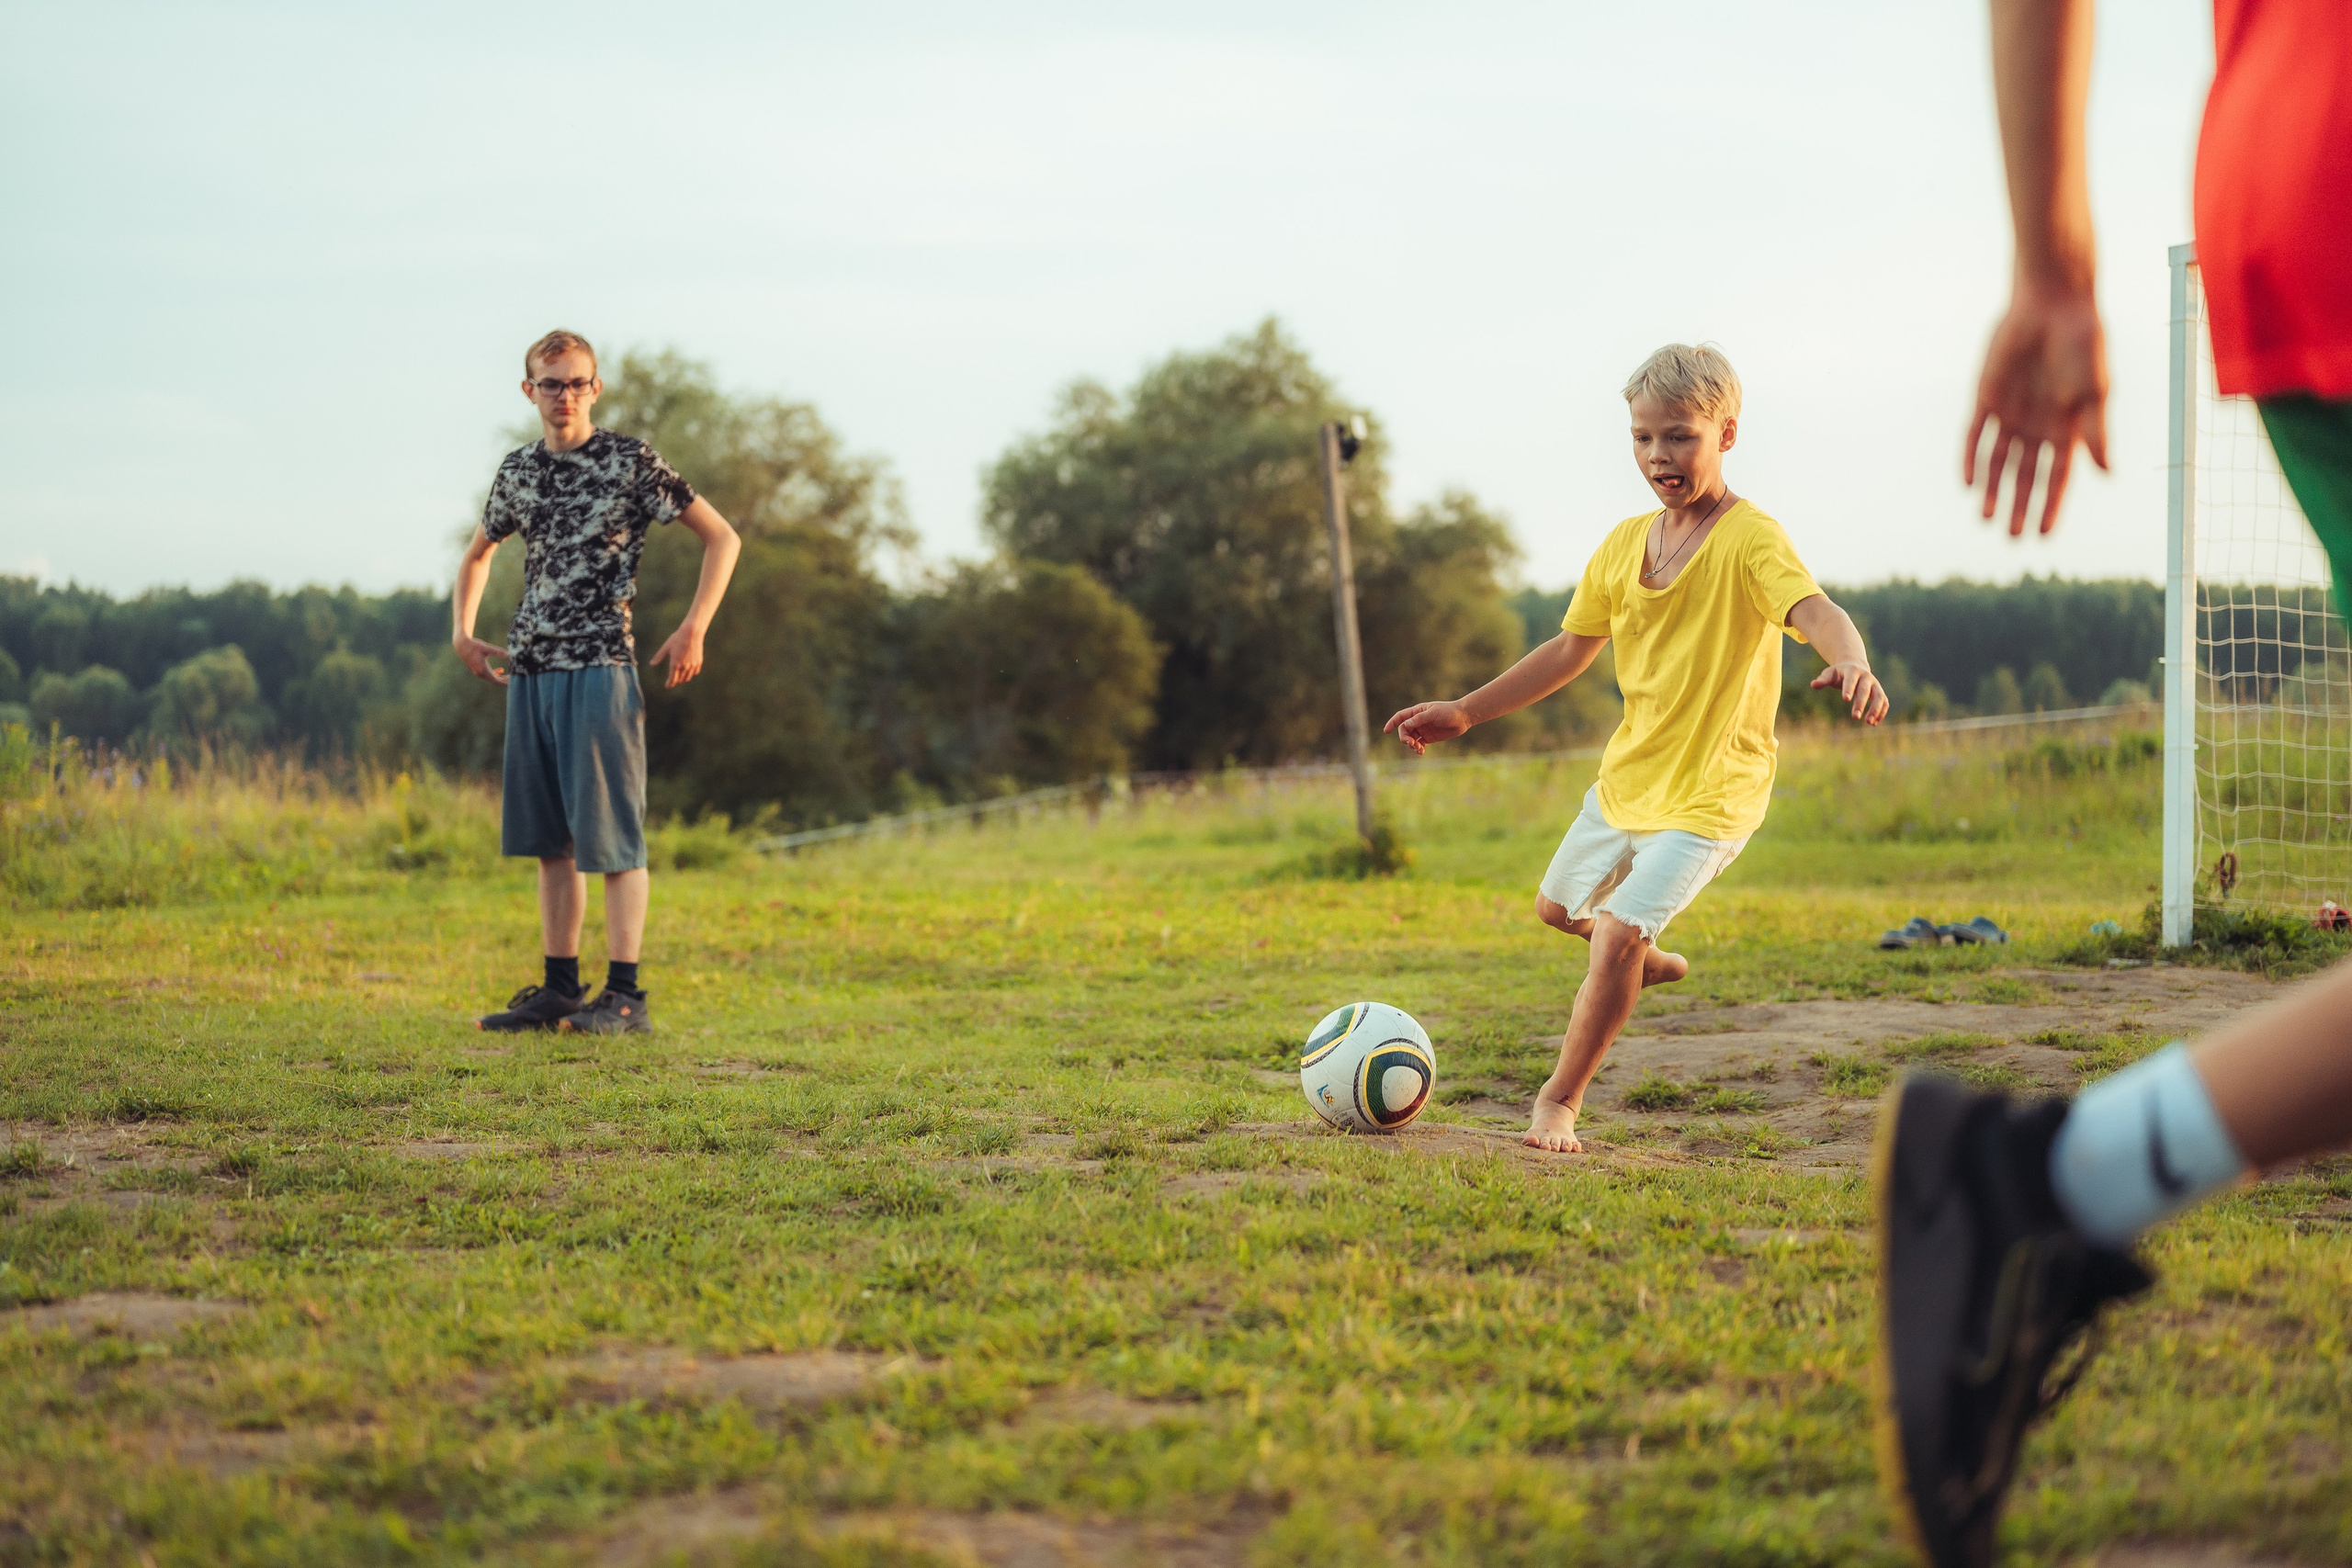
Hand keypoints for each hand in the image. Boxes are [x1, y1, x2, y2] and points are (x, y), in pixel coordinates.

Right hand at [452, 634, 508, 686]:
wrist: (461, 645)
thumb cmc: (474, 645)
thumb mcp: (487, 648)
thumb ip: (498, 652)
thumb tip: (509, 655)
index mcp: (482, 669)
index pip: (496, 680)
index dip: (505, 682)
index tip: (513, 682)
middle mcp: (479, 673)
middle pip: (495, 681)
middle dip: (504, 680)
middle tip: (515, 678)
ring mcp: (477, 672)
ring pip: (491, 678)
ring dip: (500, 677)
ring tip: (510, 676)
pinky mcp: (477, 670)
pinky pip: (488, 675)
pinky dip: (495, 674)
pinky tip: (501, 670)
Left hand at [649, 622, 706, 687]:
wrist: (691, 633)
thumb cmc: (677, 639)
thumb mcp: (666, 647)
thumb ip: (659, 657)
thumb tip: (651, 664)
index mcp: (675, 664)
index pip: (672, 679)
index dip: (669, 684)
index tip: (667, 686)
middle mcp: (684, 667)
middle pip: (680, 680)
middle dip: (675, 682)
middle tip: (672, 682)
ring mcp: (692, 665)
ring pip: (688, 678)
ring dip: (683, 679)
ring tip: (680, 678)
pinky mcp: (698, 662)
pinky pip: (695, 672)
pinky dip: (691, 674)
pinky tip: (688, 672)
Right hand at [1382, 701, 1471, 754]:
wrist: (1463, 718)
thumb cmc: (1449, 712)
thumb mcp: (1434, 713)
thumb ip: (1420, 718)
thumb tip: (1407, 724)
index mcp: (1417, 712)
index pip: (1400, 717)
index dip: (1392, 723)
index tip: (1386, 731)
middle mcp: (1418, 721)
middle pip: (1404, 730)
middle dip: (1405, 738)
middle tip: (1411, 743)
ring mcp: (1423, 730)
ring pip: (1410, 739)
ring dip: (1411, 745)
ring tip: (1418, 748)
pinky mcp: (1429, 738)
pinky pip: (1419, 745)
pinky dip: (1418, 749)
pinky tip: (1421, 752)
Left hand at [1812, 660, 1888, 725]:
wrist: (1854, 667)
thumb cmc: (1839, 673)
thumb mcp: (1830, 674)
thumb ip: (1823, 680)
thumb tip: (1813, 685)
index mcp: (1853, 671)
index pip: (1851, 680)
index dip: (1849, 689)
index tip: (1845, 699)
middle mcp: (1866, 677)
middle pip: (1865, 690)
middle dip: (1860, 703)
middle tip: (1855, 717)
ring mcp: (1875, 684)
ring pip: (1880, 696)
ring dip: (1875, 709)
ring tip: (1868, 723)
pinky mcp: (1880, 692)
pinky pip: (1884, 702)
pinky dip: (1881, 712)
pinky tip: (1874, 723)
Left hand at [1965, 287, 2108, 536]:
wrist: (2053, 305)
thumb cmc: (2082, 344)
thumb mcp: (2094, 391)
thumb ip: (2095, 432)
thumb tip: (2105, 472)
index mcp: (2067, 427)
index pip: (2057, 477)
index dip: (2051, 506)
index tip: (2043, 535)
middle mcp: (2037, 425)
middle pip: (2025, 477)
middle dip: (2019, 507)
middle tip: (2012, 538)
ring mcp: (2009, 413)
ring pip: (1997, 463)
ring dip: (1992, 491)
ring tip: (1986, 519)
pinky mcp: (1985, 398)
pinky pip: (1974, 437)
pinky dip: (1971, 460)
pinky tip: (1969, 484)